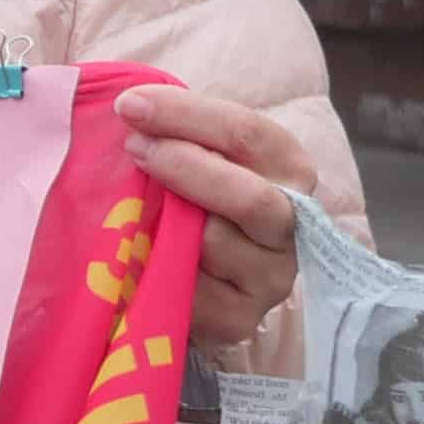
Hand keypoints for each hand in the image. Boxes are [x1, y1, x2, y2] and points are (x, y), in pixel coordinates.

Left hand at [115, 83, 308, 352]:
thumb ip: (179, 128)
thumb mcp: (197, 152)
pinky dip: (159, 272)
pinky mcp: (241, 319)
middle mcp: (293, 224)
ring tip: (130, 211)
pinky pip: (193, 293)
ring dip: (167, 224)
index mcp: (288, 168)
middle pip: (250, 197)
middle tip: (133, 148)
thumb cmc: (192, 197)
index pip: (248, 134)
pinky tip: (138, 258)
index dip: (188, 115)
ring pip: (217, 245)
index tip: (131, 105)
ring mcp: (272, 277)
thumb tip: (131, 104)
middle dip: (184, 167)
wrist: (198, 274)